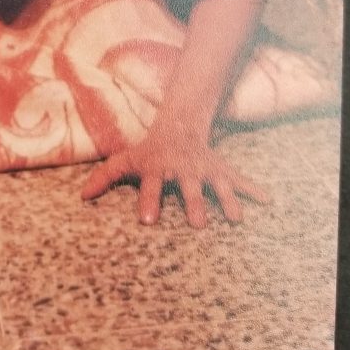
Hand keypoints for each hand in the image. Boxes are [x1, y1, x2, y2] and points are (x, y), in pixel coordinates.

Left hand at [81, 123, 269, 227]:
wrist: (178, 125)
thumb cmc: (149, 151)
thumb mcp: (126, 160)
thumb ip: (105, 177)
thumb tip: (81, 197)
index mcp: (158, 168)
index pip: (151, 186)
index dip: (149, 202)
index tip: (147, 222)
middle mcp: (183, 169)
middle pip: (189, 188)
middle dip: (193, 204)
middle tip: (197, 225)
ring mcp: (204, 169)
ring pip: (217, 185)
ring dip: (227, 200)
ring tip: (235, 219)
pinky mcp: (221, 169)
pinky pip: (239, 179)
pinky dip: (253, 189)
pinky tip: (267, 200)